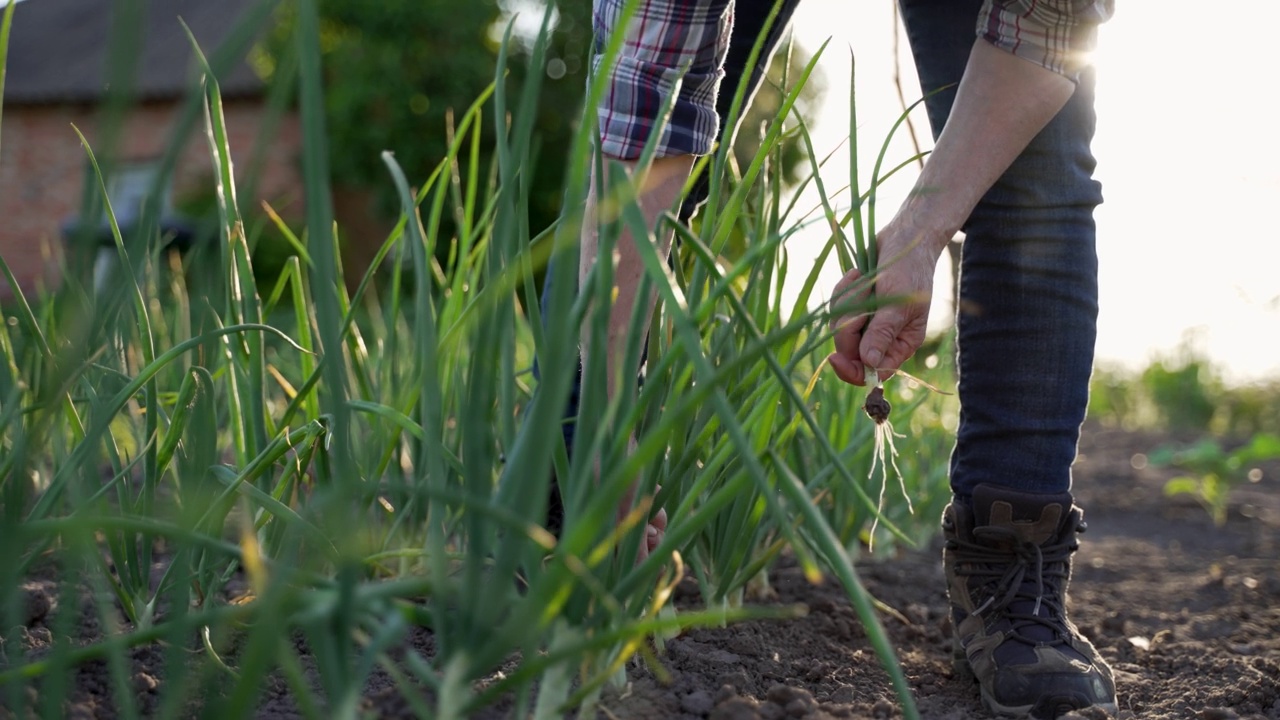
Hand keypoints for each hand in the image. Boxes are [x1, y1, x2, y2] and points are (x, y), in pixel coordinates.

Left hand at [826, 220, 945, 385]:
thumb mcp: (899, 306)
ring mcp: (866, 321)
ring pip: (839, 326)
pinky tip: (858, 274)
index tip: (834, 357)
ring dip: (850, 300)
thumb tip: (869, 363)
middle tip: (863, 299)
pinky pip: (836, 306)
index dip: (851, 370)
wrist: (904, 239)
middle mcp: (882, 337)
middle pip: (849, 349)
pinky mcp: (855, 305)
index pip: (872, 372)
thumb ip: (883, 334)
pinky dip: (845, 288)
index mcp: (900, 345)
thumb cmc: (910, 272)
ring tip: (866, 280)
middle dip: (850, 324)